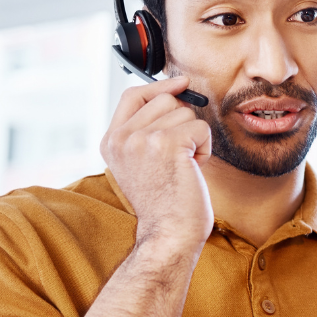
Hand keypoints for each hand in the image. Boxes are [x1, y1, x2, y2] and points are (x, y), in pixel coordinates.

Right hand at [100, 75, 213, 255]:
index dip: (159, 86)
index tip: (180, 83)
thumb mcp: (142, 162)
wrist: (168, 233)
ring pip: (186, 113)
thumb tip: (176, 92)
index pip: (133, 95)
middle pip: (166, 100)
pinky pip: (201, 127)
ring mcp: (142, 139)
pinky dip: (205, 149)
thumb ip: (146, 129)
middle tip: (176, 159)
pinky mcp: (167, 143)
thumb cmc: (164, 203)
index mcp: (111, 141)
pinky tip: (192, 170)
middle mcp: (122, 138)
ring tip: (182, 167)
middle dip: (182, 125)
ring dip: (194, 139)